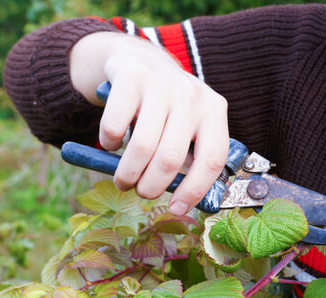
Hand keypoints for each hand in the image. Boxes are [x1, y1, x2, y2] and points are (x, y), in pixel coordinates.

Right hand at [70, 32, 228, 214]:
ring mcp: (162, 83)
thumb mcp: (190, 126)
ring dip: (128, 174)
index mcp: (214, 111)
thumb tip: (182, 201)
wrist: (142, 60)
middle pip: (171, 158)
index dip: (195, 189)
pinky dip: (110, 143)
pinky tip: (113, 143)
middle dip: (152, 186)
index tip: (177, 208)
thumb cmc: (170, 108)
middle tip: (142, 192)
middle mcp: (192, 95)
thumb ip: (192, 157)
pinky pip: (116, 126)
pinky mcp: (131, 76)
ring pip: (142, 147)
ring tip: (124, 180)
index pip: (212, 159)